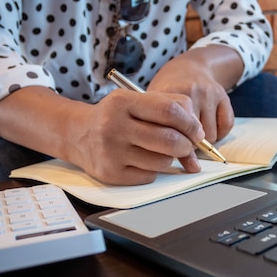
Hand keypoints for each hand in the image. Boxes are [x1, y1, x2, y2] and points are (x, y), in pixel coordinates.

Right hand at [73, 89, 205, 184]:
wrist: (78, 134)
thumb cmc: (117, 116)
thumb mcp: (137, 100)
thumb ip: (170, 108)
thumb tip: (199, 137)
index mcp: (123, 102)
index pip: (170, 111)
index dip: (191, 123)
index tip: (197, 132)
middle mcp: (114, 126)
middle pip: (169, 139)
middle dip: (187, 146)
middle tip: (187, 146)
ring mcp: (111, 152)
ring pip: (163, 161)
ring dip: (171, 159)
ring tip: (162, 151)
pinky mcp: (111, 174)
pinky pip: (149, 176)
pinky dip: (154, 170)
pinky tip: (144, 161)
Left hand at [147, 47, 237, 143]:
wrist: (189, 67)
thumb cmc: (169, 92)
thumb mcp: (157, 108)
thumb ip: (164, 135)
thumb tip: (188, 165)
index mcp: (168, 94)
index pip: (173, 131)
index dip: (174, 146)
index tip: (173, 151)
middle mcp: (190, 91)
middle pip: (194, 137)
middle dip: (189, 144)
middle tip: (183, 141)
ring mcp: (209, 93)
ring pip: (212, 135)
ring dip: (205, 140)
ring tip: (194, 133)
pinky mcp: (223, 95)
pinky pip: (226, 126)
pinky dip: (220, 133)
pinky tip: (209, 127)